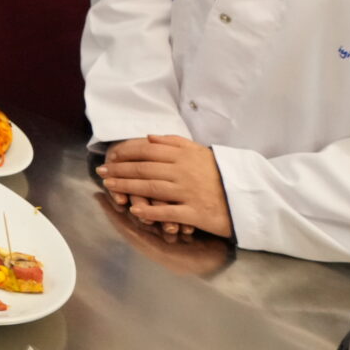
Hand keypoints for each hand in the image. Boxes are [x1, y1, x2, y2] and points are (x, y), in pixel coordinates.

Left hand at [97, 135, 232, 238]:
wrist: (248, 196)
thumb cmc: (220, 173)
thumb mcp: (200, 152)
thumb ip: (174, 142)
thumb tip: (149, 137)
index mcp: (184, 155)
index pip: (147, 151)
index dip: (126, 153)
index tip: (110, 156)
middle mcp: (184, 171)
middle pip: (144, 169)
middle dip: (120, 170)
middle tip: (102, 172)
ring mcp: (189, 192)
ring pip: (151, 187)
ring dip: (127, 187)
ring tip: (110, 186)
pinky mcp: (196, 212)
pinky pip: (169, 211)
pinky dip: (151, 211)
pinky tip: (135, 210)